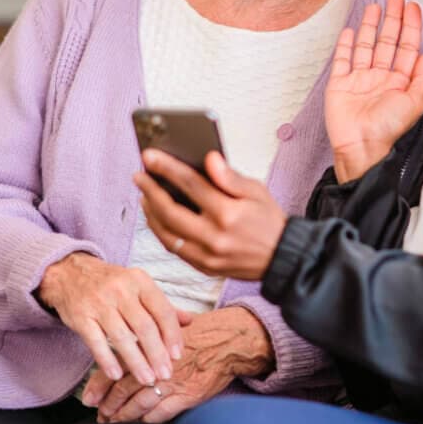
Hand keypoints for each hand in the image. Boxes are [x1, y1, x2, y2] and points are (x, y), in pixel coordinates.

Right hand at [37, 251, 192, 386]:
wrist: (70, 272)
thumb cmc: (111, 283)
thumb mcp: (138, 286)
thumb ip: (162, 305)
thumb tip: (190, 321)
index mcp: (140, 281)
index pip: (162, 310)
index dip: (172, 335)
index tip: (178, 356)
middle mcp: (120, 290)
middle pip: (144, 327)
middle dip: (157, 354)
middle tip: (165, 375)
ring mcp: (99, 303)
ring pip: (122, 337)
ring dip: (136, 362)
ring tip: (147, 380)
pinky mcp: (80, 317)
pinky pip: (96, 342)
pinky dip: (107, 360)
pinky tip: (117, 375)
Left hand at [82, 307, 274, 422]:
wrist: (231, 341)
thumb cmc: (202, 333)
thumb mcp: (172, 327)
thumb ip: (150, 337)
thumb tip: (129, 345)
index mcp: (150, 346)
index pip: (117, 367)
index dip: (100, 385)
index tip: (89, 399)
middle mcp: (158, 365)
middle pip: (123, 389)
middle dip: (109, 405)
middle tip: (100, 416)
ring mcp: (173, 382)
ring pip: (139, 404)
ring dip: (124, 416)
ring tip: (114, 423)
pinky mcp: (188, 396)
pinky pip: (161, 413)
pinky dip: (148, 419)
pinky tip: (141, 422)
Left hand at [134, 151, 286, 281]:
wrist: (283, 259)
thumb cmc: (270, 221)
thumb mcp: (257, 191)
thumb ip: (229, 176)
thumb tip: (209, 158)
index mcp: (228, 213)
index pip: (191, 185)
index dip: (167, 168)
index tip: (149, 156)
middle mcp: (214, 237)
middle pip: (170, 211)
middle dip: (150, 191)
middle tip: (139, 175)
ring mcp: (207, 256)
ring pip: (166, 233)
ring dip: (150, 213)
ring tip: (144, 195)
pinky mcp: (204, 267)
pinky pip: (174, 249)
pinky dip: (161, 231)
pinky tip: (157, 217)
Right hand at [325, 0, 422, 181]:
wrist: (360, 145)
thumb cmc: (387, 130)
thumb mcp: (414, 103)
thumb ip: (422, 78)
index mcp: (399, 82)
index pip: (407, 47)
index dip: (411, 26)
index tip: (412, 8)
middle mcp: (380, 78)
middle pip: (387, 41)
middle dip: (392, 19)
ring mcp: (359, 80)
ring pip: (365, 45)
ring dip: (370, 25)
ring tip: (374, 7)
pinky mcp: (340, 84)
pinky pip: (342, 59)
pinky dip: (345, 45)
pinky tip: (349, 31)